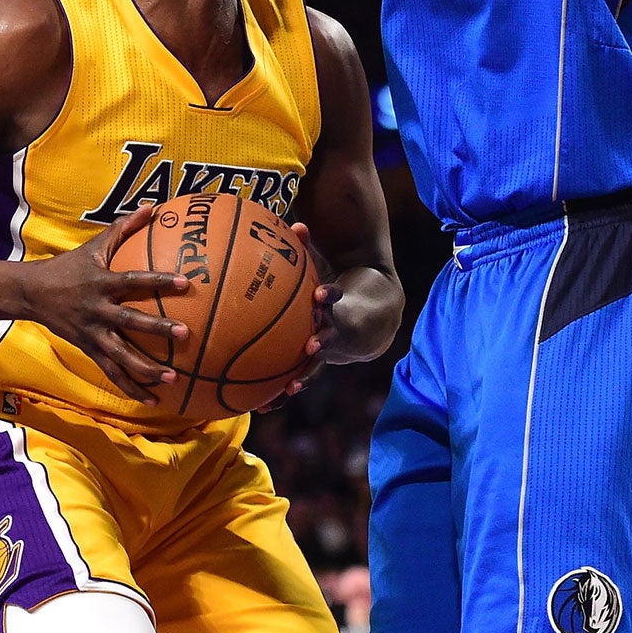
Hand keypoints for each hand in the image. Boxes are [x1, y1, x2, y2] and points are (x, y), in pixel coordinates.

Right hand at [18, 204, 189, 404]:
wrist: (32, 294)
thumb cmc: (70, 266)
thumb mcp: (94, 245)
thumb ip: (124, 228)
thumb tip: (153, 208)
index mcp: (101, 283)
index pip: (134, 280)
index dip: (158, 281)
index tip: (185, 282)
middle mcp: (98, 310)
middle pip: (130, 322)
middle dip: (157, 330)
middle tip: (185, 334)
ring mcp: (92, 334)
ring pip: (121, 356)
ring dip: (146, 370)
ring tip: (173, 379)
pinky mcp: (89, 350)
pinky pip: (112, 373)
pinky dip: (132, 388)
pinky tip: (154, 400)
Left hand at [277, 223, 342, 398]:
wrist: (369, 321)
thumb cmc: (334, 289)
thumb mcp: (325, 268)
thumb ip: (309, 249)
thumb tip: (297, 225)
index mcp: (338, 307)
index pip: (337, 300)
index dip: (331, 297)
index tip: (324, 294)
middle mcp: (336, 332)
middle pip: (330, 337)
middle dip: (322, 340)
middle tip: (312, 343)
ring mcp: (328, 353)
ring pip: (315, 367)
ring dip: (304, 377)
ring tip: (290, 389)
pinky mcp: (314, 367)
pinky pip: (297, 381)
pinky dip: (281, 395)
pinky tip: (261, 407)